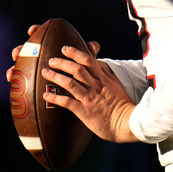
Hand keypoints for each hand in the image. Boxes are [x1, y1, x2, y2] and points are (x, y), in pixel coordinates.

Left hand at [9, 28, 138, 143]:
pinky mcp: (84, 111)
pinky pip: (67, 102)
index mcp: (103, 79)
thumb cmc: (122, 105)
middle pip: (76, 69)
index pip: (88, 61)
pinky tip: (46, 95)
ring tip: (45, 73)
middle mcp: (95, 86)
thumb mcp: (117, 85)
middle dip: (62, 63)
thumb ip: (107, 75)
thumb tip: (99, 66)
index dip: (75, 53)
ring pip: (70, 83)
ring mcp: (89, 98)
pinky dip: (55, 97)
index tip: (65, 49)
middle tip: (51, 60)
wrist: (127, 122)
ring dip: (55, 76)